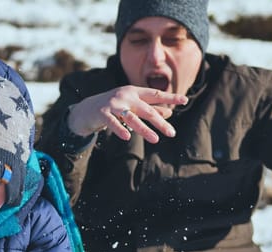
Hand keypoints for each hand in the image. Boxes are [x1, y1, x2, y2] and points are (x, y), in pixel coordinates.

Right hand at [67, 86, 187, 142]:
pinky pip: (113, 123)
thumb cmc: (113, 108)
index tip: (185, 100)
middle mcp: (125, 96)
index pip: (155, 94)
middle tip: (172, 133)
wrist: (87, 109)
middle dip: (160, 122)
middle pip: (146, 109)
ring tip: (155, 139)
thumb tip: (170, 112)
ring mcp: (113, 104)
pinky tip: (127, 137)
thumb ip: (149, 108)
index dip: (170, 97)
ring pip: (131, 117)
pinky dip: (120, 129)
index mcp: (134, 92)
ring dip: (144, 129)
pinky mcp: (102, 113)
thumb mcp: (132, 106)